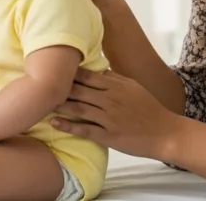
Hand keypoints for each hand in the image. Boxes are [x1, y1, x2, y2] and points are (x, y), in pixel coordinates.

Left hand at [51, 68, 178, 160]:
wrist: (165, 133)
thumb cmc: (149, 109)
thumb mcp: (133, 87)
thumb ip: (114, 78)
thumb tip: (97, 69)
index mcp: (116, 86)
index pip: (87, 76)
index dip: (68, 72)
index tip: (52, 69)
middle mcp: (110, 100)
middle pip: (79, 90)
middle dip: (59, 87)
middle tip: (40, 85)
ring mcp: (108, 118)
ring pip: (78, 108)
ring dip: (59, 105)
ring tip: (42, 103)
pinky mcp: (108, 136)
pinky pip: (84, 129)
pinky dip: (68, 126)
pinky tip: (55, 123)